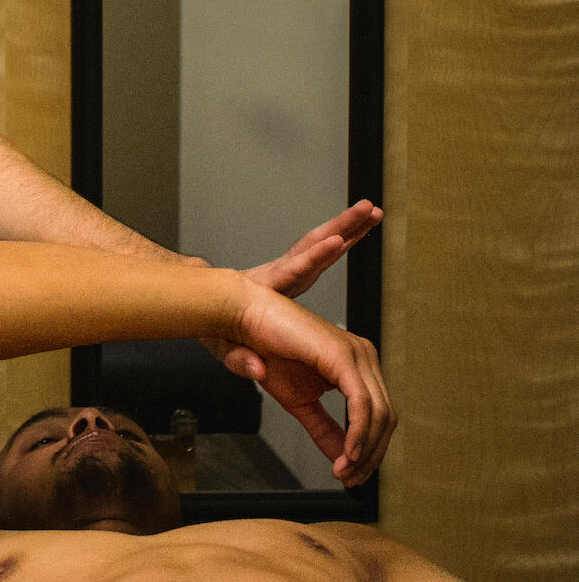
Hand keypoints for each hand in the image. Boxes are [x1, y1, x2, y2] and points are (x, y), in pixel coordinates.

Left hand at [213, 200, 381, 380]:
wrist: (206, 305)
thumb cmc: (215, 326)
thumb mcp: (222, 346)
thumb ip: (238, 358)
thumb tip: (257, 371)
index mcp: (264, 289)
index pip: (291, 270)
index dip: (313, 258)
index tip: (334, 242)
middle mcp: (279, 272)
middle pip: (311, 245)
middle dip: (340, 227)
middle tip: (364, 210)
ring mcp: (288, 269)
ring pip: (320, 242)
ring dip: (348, 226)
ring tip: (374, 210)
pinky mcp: (296, 271)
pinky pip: (323, 251)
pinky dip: (344, 238)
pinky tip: (364, 227)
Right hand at [234, 285, 394, 486]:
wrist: (240, 319)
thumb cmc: (262, 348)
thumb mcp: (298, 402)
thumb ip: (323, 428)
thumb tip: (341, 455)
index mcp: (355, 364)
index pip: (379, 413)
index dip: (371, 449)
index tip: (352, 474)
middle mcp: (362, 355)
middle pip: (386, 417)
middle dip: (371, 455)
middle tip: (350, 477)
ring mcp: (356, 353)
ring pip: (379, 414)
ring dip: (365, 450)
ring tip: (345, 470)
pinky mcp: (342, 355)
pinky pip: (361, 405)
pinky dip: (357, 434)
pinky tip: (347, 453)